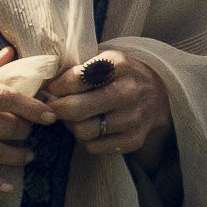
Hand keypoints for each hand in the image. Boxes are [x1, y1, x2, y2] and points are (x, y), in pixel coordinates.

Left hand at [42, 49, 168, 159]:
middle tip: (55, 106)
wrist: (161, 95)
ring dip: (72, 125)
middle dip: (58, 108)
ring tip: (75, 117)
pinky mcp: (133, 140)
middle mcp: (128, 91)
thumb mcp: (106, 58)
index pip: (74, 79)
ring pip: (83, 131)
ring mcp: (133, 118)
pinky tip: (92, 128)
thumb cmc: (122, 75)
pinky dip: (86, 140)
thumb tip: (45, 81)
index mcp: (119, 65)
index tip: (53, 89)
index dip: (56, 86)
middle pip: (76, 109)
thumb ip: (78, 65)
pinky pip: (94, 147)